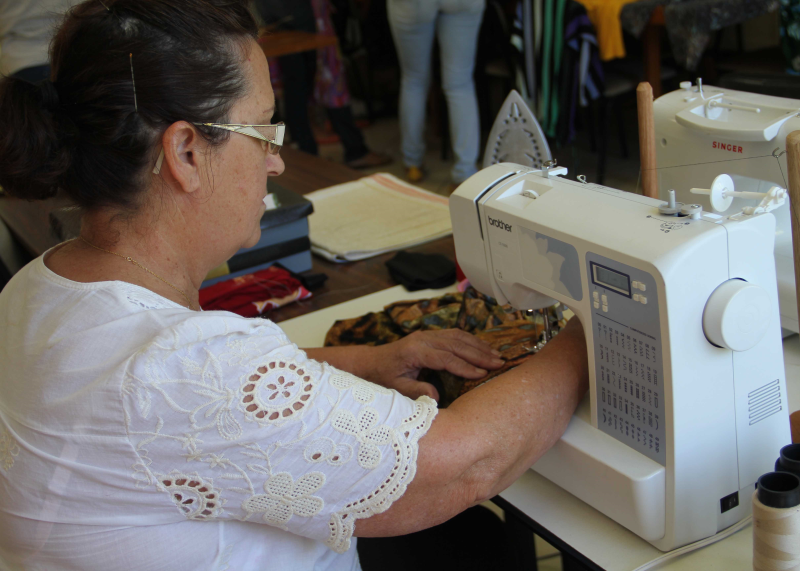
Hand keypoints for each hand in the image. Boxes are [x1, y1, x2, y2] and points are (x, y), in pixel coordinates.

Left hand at [365, 330, 504, 401]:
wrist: (371, 362)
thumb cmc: (383, 377)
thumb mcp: (396, 388)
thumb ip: (415, 391)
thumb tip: (436, 397)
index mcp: (415, 351)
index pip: (446, 358)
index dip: (465, 366)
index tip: (482, 374)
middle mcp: (423, 339)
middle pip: (456, 344)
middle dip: (479, 354)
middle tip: (499, 363)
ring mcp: (427, 335)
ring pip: (458, 336)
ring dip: (478, 345)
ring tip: (496, 355)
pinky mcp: (430, 336)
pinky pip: (454, 335)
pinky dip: (471, 341)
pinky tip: (483, 348)